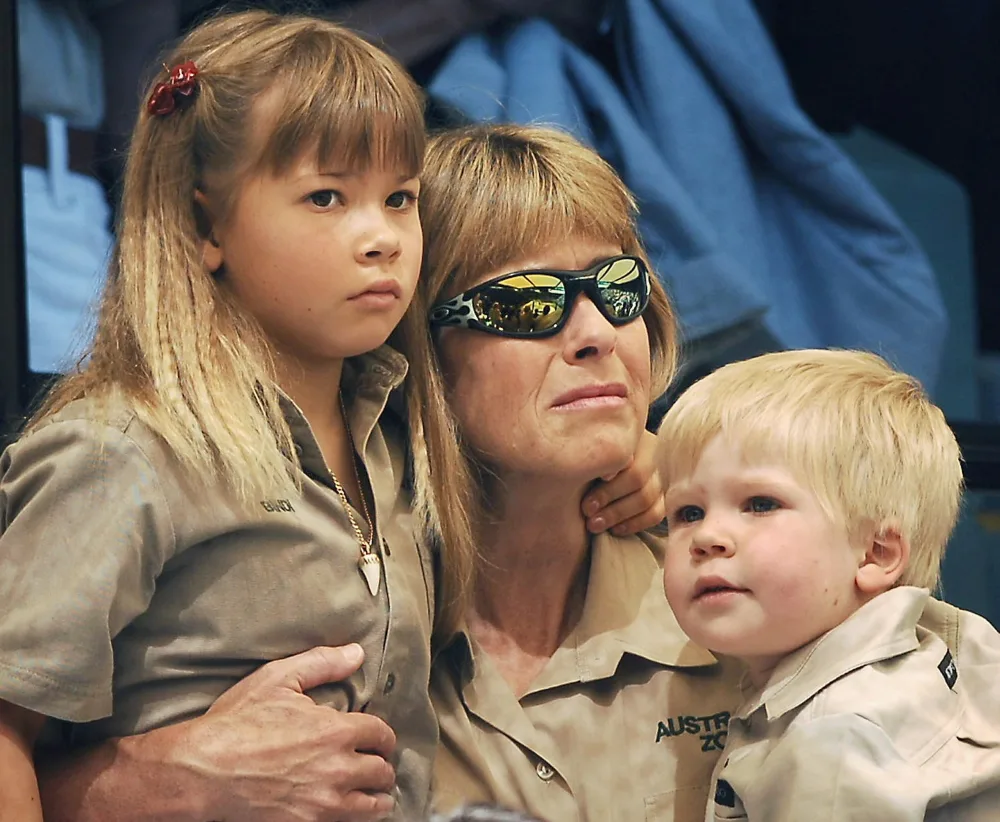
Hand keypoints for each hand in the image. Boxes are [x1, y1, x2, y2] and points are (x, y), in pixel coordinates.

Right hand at [164, 645, 396, 821]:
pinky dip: (355, 818)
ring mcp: (322, 803)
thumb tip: (357, 653)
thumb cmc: (236, 722)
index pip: (381, 735)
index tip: (379, 740)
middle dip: (382, 767)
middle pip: (381, 773)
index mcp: (335, 731)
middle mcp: (337, 769)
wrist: (201, 771)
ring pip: (372, 806)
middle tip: (378, 767)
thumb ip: (322, 663)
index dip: (383, 736)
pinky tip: (350, 811)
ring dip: (378, 798)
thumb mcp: (277, 679)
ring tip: (377, 795)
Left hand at [582, 430, 664, 534]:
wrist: (596, 474)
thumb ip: (594, 456)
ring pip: (646, 497)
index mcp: (633, 436)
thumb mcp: (590, 453)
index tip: (594, 482)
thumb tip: (596, 470)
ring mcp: (660, 477)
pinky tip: (614, 529)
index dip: (611, 469)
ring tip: (594, 524)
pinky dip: (634, 524)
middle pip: (637, 477)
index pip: (626, 452)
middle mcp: (652, 452)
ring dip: (617, 514)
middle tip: (586, 510)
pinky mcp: (664, 499)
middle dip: (608, 496)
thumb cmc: (590, 460)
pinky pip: (655, 514)